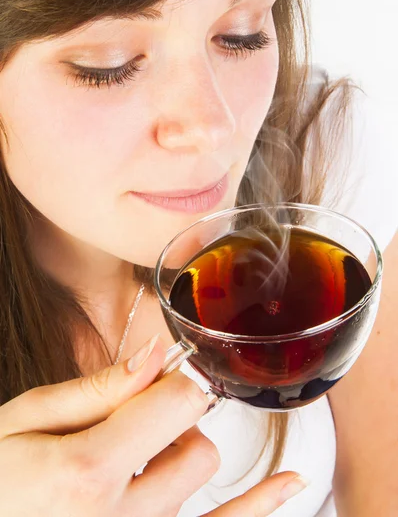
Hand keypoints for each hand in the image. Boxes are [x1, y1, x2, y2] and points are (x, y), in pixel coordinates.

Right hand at [0, 335, 307, 514]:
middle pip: (196, 443)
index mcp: (88, 471)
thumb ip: (95, 391)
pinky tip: (290, 481)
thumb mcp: (23, 422)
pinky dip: (258, 506)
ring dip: (181, 454)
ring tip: (139, 453)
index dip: (177, 380)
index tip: (168, 372)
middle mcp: (122, 516)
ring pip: (203, 477)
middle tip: (132, 418)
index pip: (179, 403)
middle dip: (172, 420)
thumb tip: (154, 356)